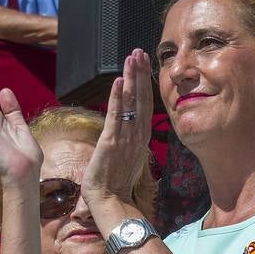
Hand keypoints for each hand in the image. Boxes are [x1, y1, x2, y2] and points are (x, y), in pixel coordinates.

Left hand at [82, 50, 151, 211]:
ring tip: (133, 57)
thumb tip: (127, 127)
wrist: (109, 201)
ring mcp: (126, 138)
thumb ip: (128, 138)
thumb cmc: (114, 182)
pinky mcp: (111, 142)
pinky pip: (116, 116)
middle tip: (141, 51)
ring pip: (131, 102)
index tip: (144, 64)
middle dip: (141, 73)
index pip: (145, 104)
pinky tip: (120, 80)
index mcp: (140, 137)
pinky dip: (118, 97)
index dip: (145, 82)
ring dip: (132, 78)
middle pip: (142, 98)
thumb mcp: (126, 155)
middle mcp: (137, 134)